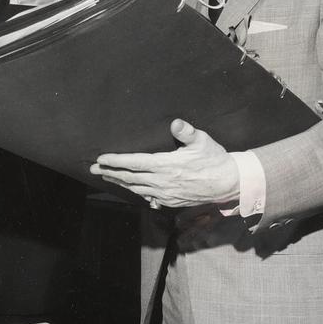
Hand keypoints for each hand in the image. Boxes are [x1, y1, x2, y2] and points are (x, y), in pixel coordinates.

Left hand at [90, 119, 239, 208]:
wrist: (228, 184)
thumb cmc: (215, 159)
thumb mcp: (203, 141)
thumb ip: (187, 132)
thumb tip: (175, 122)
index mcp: (167, 165)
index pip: (135, 163)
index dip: (117, 161)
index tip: (102, 158)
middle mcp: (163, 182)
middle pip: (130, 177)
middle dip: (110, 172)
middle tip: (93, 168)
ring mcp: (166, 194)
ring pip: (136, 188)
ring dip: (119, 182)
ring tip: (105, 176)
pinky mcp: (170, 201)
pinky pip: (147, 196)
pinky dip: (135, 191)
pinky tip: (128, 187)